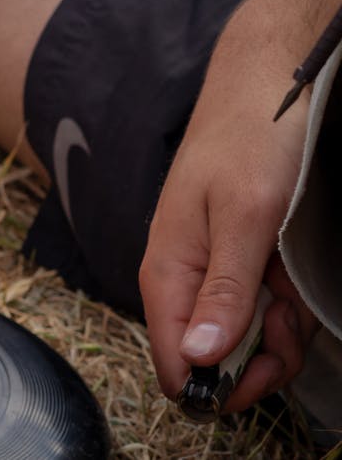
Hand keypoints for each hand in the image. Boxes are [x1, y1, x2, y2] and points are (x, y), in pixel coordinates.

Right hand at [140, 10, 319, 412]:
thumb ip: (222, 291)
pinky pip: (258, 307)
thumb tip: (197, 356)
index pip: (172, 357)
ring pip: (240, 335)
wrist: (264, 83)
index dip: (210, 385)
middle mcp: (184, 277)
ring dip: (277, 337)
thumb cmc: (250, 142)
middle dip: (254, 363)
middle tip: (290, 340)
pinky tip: (295, 292)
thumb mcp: (245, 219)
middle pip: (208, 355)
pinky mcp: (238, 258)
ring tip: (299, 306)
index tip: (252, 383)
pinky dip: (284, 311)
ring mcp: (212, 268)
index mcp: (169, 271)